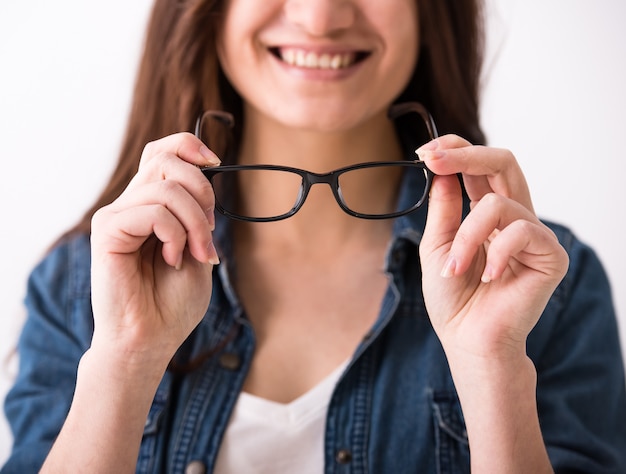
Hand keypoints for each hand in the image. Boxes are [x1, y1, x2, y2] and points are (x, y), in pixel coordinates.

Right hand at [89, 133, 220, 367]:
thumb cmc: (173, 302)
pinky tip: (171, 260)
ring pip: (167, 187)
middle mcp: (131, 205)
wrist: (151, 339)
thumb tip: (205, 176)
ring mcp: (117, 216)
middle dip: (202, 191)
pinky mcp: (108, 231)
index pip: (161, 153)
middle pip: (165, 160)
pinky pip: (153, 212)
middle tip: (208, 230)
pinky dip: (175, 235)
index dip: (188, 146)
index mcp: (151, 206)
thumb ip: (198, 213)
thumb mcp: (198, 248)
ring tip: (195, 254)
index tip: (214, 162)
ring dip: (195, 222)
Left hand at [417, 135, 568, 361]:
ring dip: (466, 236)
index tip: (426, 151)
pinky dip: (494, 253)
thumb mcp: (437, 247)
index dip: (457, 151)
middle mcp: (513, 218)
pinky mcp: (550, 255)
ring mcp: (534, 234)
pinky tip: (488, 277)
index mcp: (487, 214)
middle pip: (503, 163)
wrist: (469, 340)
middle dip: (465, 156)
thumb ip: (443, 209)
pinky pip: (521, 231)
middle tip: (434, 159)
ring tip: (454, 268)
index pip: (481, 168)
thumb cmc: (453, 298)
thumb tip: (441, 170)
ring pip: (498, 203)